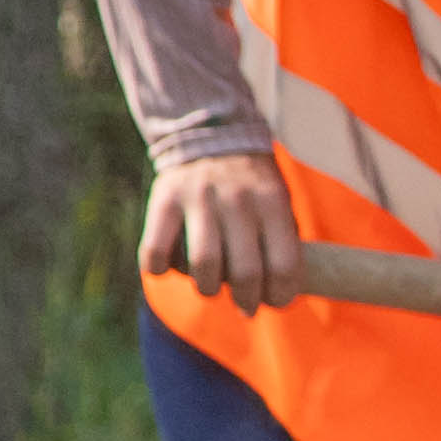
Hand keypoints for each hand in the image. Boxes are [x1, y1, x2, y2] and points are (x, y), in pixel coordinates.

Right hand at [141, 151, 302, 307]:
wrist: (212, 134)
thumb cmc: (252, 184)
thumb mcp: (279, 200)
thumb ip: (282, 239)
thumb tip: (284, 292)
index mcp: (273, 202)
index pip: (284, 264)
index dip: (281, 294)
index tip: (276, 301)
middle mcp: (238, 200)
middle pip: (245, 271)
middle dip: (248, 300)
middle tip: (247, 307)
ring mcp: (199, 198)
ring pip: (204, 265)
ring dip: (209, 289)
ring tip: (212, 289)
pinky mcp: (165, 199)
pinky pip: (156, 248)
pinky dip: (161, 269)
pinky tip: (170, 270)